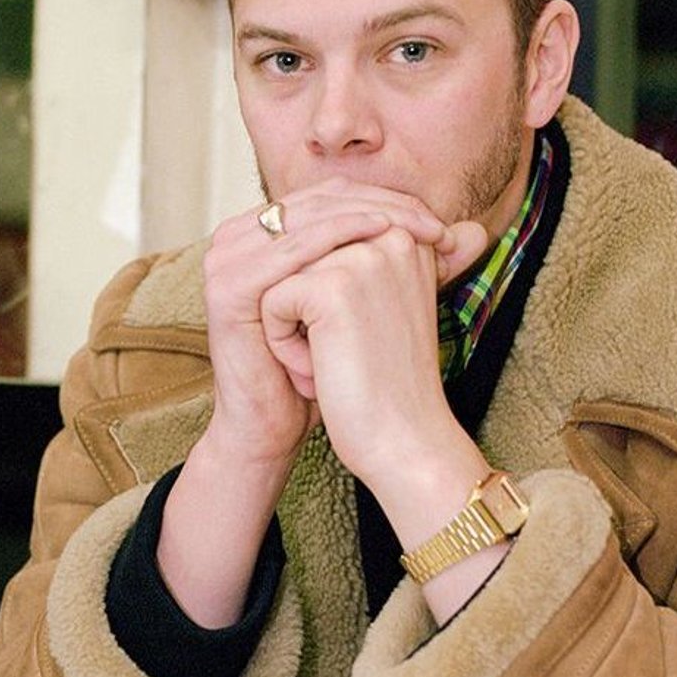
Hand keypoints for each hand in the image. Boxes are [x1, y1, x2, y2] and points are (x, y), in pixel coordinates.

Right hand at [154, 181, 478, 627]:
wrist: (277, 423)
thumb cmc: (323, 365)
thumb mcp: (368, 301)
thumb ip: (413, 261)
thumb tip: (480, 231)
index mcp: (263, 230)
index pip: (332, 195)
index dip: (388, 200)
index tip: (442, 223)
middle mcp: (237, 235)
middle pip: (322, 200)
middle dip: (387, 207)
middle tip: (438, 227)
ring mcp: (226, 258)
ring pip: (312, 217)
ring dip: (371, 218)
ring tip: (419, 237)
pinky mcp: (228, 285)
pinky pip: (291, 249)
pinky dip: (340, 240)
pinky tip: (380, 242)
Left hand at [256, 221, 486, 484]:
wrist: (404, 441)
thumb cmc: (388, 381)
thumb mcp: (381, 306)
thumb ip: (358, 263)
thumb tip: (310, 236)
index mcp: (404, 235)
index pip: (323, 240)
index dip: (321, 297)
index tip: (365, 339)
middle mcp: (390, 235)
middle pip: (299, 257)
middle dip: (305, 309)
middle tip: (350, 356)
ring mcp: (361, 257)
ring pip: (283, 278)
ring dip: (295, 327)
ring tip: (335, 362)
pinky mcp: (331, 286)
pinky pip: (272, 303)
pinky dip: (285, 346)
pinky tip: (322, 372)